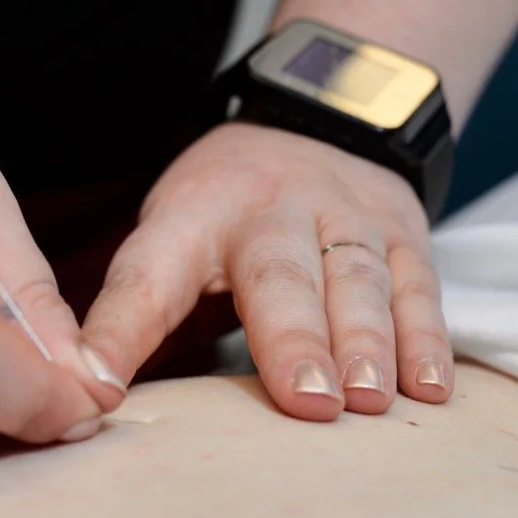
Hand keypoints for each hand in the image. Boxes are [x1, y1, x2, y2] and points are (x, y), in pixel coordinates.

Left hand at [83, 122, 452, 419]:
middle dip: (293, 338)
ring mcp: (344, 217)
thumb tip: (88, 400)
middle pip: (279, 275)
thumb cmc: (225, 213)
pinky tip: (429, 388)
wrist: (319, 116)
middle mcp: (270, 211)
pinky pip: (417, 285)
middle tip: (305, 401)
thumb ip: (139, 316)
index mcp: (190, 220)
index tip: (97, 389)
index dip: (120, 332)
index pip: (146, 277)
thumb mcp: (169, 241)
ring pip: (358, 278)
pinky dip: (426, 337)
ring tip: (368, 400)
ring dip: (366, 342)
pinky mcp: (403, 231)